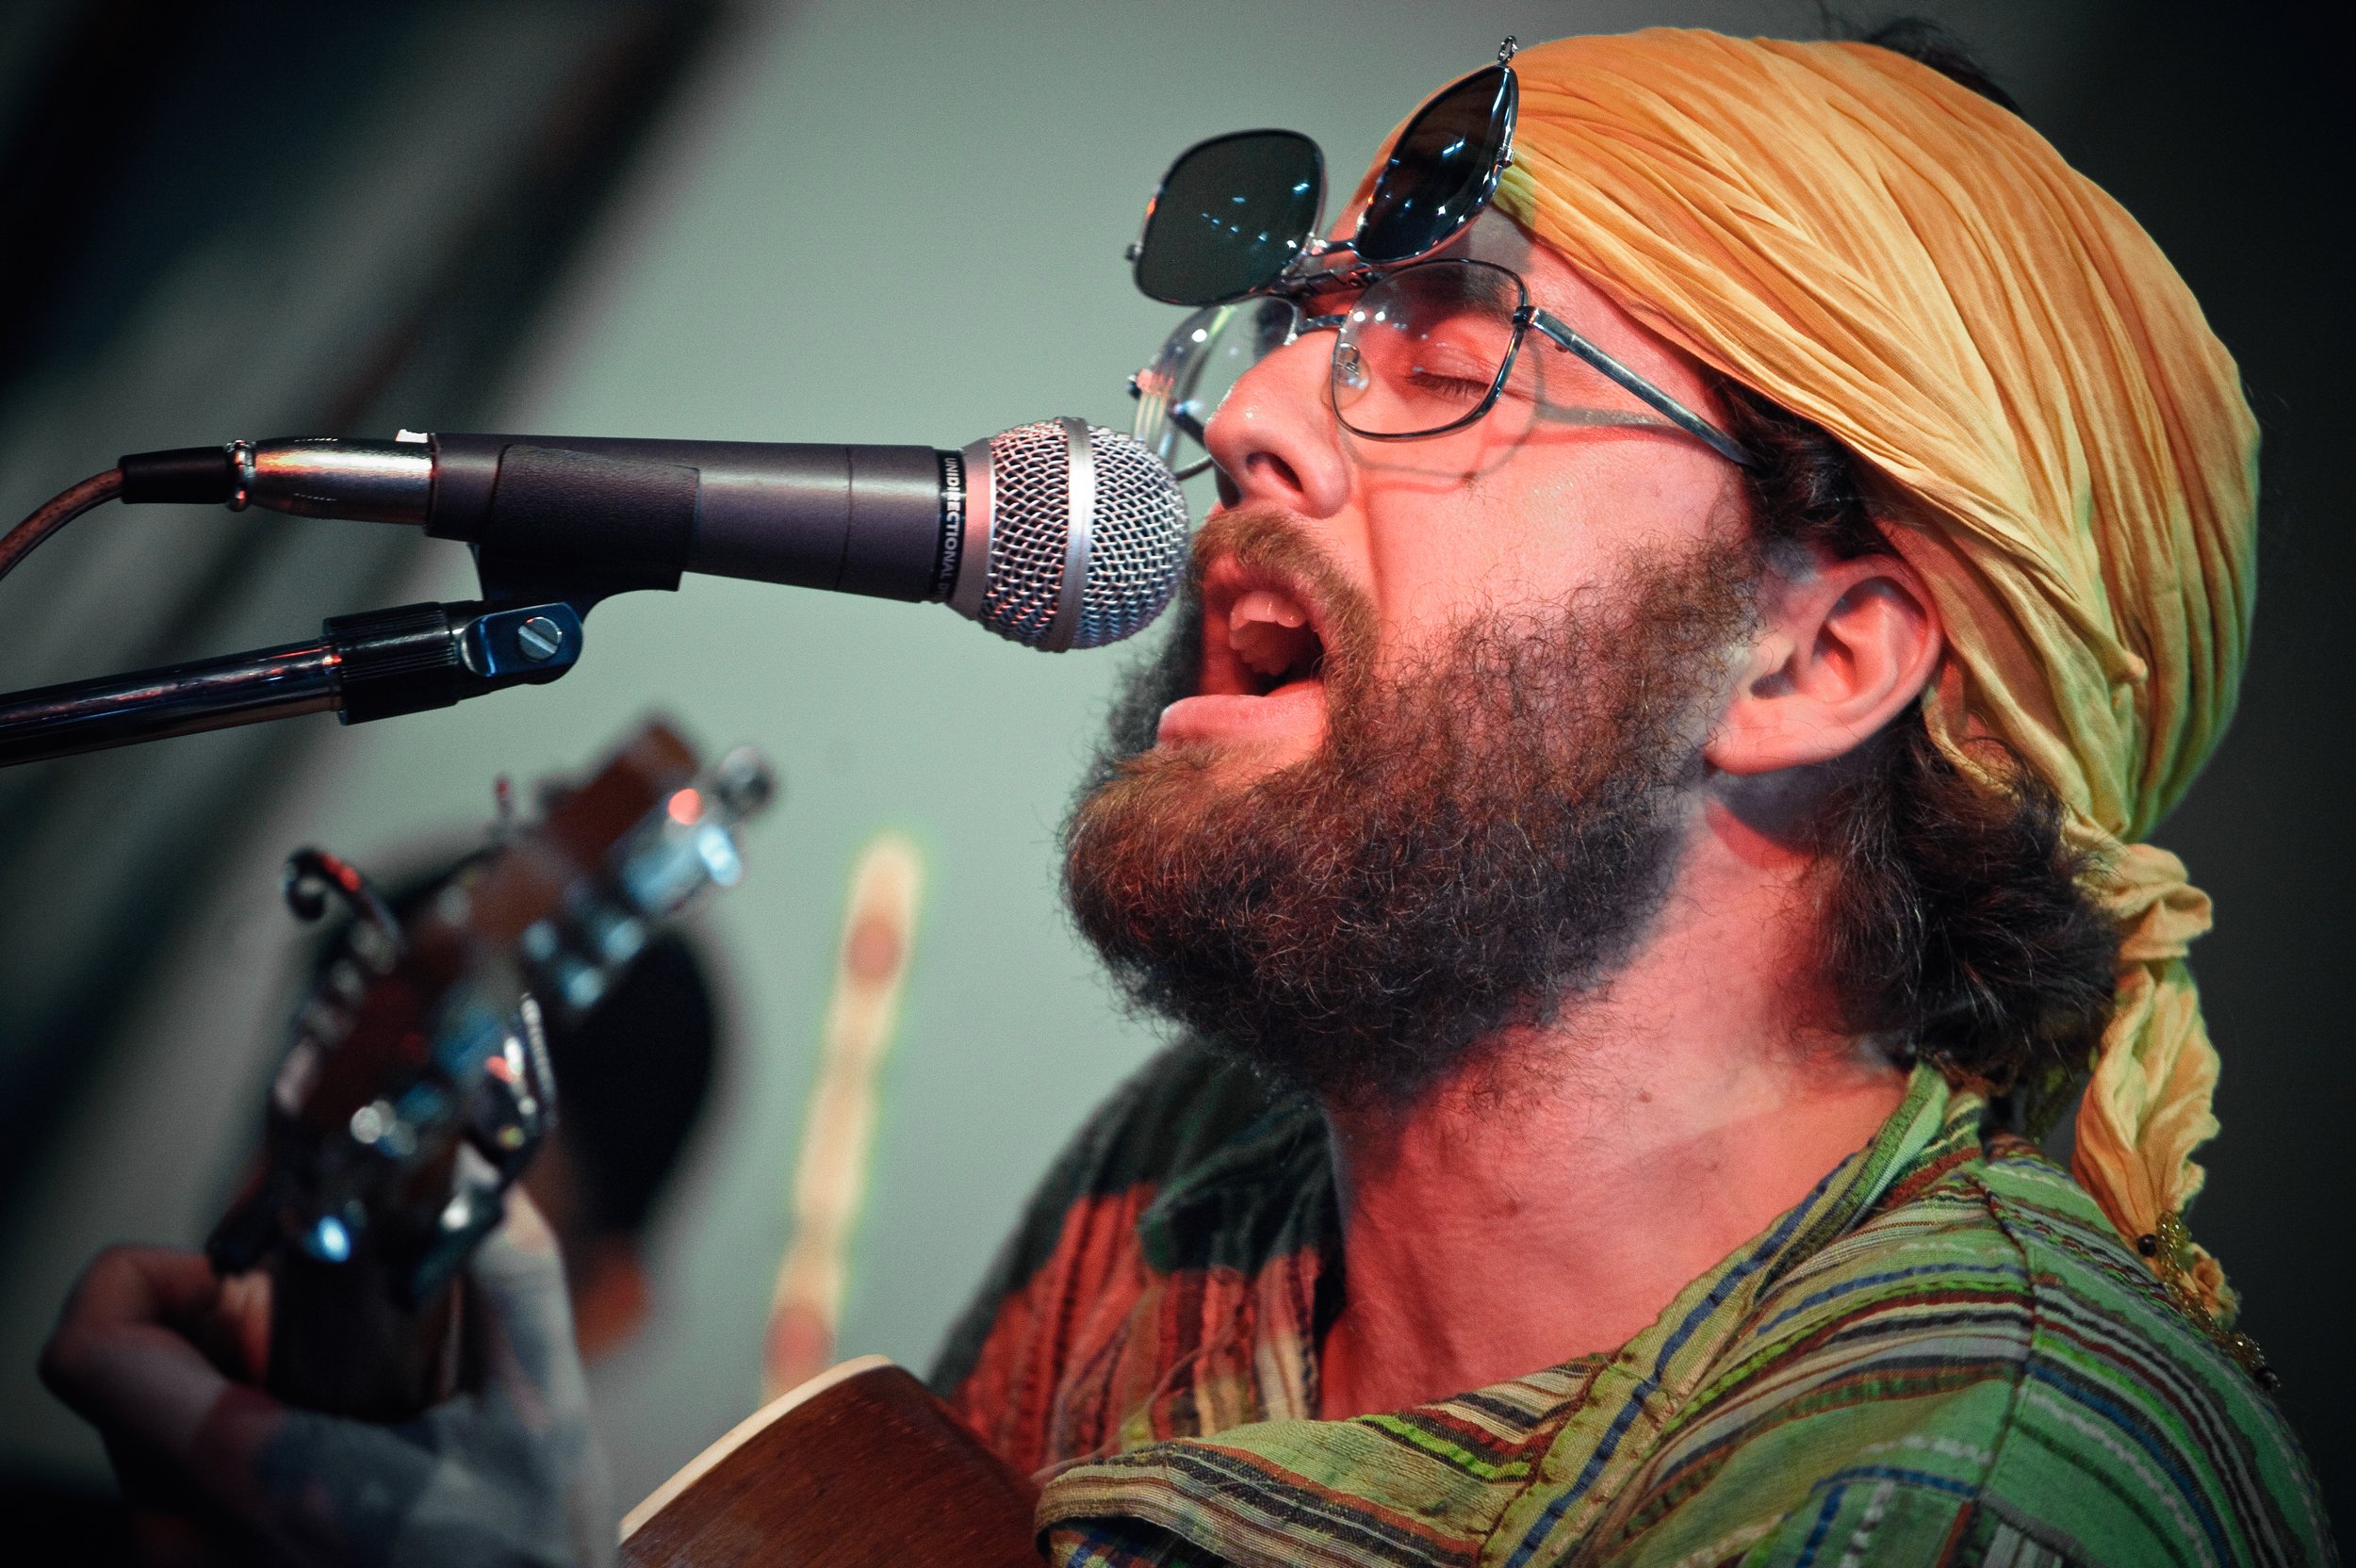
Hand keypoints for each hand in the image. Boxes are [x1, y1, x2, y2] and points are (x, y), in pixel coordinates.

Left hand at [41, 1194, 613, 1567]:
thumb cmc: (531, 1562)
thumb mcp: (546, 1412)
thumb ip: (508, 1275)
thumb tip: (479, 1165)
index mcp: (270, 1482)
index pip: (92, 1353)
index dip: (141, 1277)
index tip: (235, 1270)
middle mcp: (197, 1541)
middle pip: (125, 1376)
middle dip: (216, 1322)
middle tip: (318, 1324)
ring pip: (146, 1432)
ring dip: (228, 1381)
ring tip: (344, 1396)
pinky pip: (172, 1485)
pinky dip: (236, 1438)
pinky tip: (336, 1453)